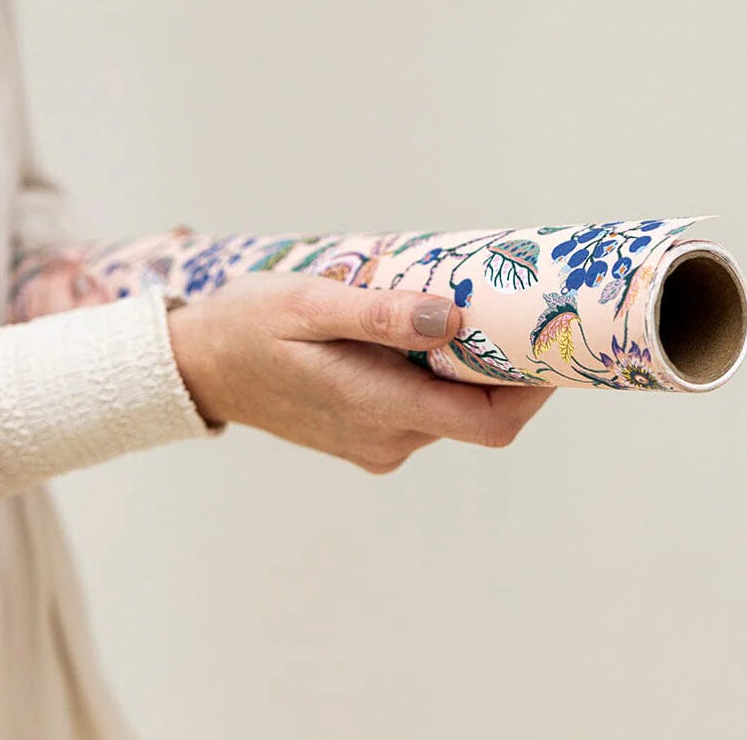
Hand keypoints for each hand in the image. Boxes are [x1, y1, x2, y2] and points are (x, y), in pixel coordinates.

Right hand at [167, 273, 552, 472]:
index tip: (547, 340)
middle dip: (504, 367)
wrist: (199, 365)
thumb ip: (381, 315)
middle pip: (478, 415)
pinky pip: (422, 409)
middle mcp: (387, 439)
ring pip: (450, 410)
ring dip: (465, 366)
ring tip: (456, 308)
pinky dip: (435, 375)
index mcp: (379, 408)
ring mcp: (376, 443)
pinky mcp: (366, 436)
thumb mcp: (309, 304)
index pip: (489, 423)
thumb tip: (453, 318)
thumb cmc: (249, 326)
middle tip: (507, 306)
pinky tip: (417, 332)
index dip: (533, 390)